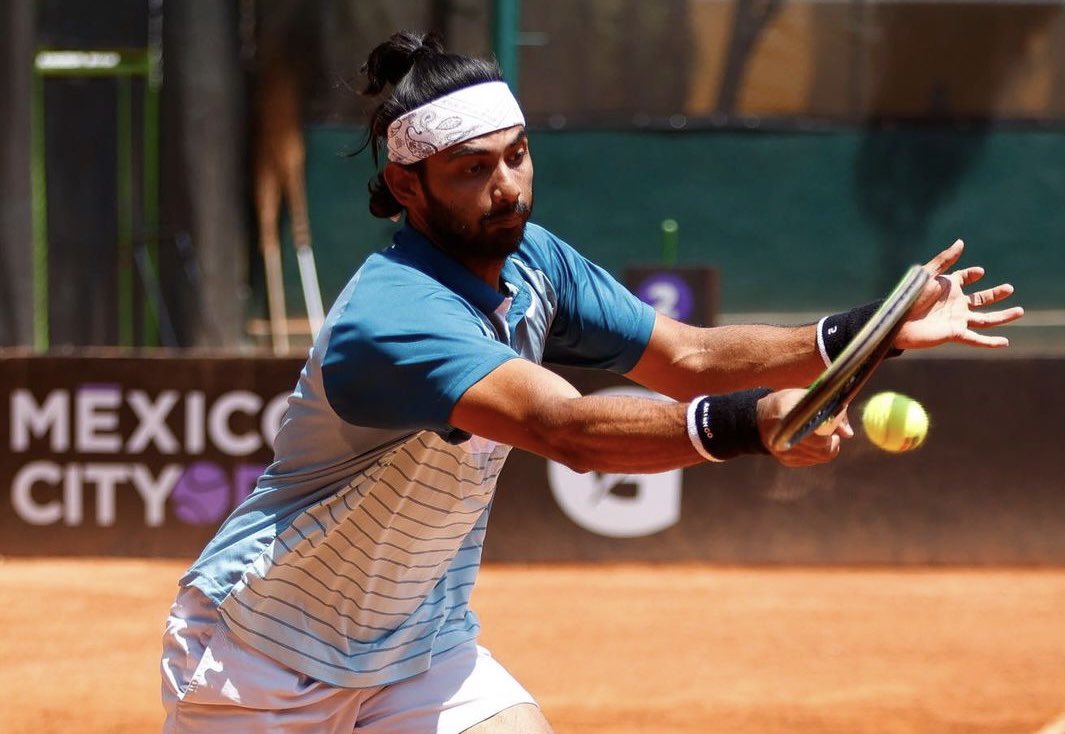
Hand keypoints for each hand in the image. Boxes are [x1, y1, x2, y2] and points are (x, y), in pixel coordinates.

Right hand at [757, 389, 853, 466]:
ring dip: (827, 448)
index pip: (816, 432)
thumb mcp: (805, 398)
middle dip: (832, 443)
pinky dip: (817, 453)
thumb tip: (848, 434)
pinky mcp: (787, 461)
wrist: (758, 420)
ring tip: (822, 436)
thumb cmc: (787, 404)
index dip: (830, 433)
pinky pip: (812, 461)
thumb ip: (830, 410)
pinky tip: (811, 443)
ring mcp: (785, 452)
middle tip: (832, 435)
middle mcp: (785, 437)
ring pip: (820, 457)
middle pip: (822, 449)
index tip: (833, 431)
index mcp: (787, 415)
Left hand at [894, 239, 1024, 349]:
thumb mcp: (929, 275)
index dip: (971, 274)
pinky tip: (1005, 342)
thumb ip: (945, 260)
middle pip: (980, 299)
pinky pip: (976, 338)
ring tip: (1020, 311)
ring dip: (1003, 316)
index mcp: (948, 287)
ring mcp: (956, 319)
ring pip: (985, 319)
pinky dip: (990, 342)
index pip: (964, 278)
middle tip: (1010, 288)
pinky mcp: (954, 333)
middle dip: (995, 294)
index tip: (979, 272)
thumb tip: (961, 242)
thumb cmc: (909, 297)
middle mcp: (954, 304)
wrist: (897, 321)